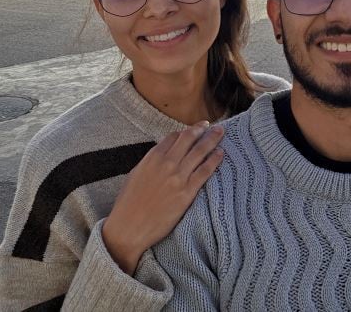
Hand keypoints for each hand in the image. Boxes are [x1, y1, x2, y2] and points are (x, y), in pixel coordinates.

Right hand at [102, 121, 224, 274]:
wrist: (129, 227)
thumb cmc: (129, 203)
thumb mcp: (136, 174)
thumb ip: (151, 162)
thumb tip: (163, 155)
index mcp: (152, 157)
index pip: (174, 137)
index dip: (186, 131)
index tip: (195, 129)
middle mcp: (166, 163)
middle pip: (189, 138)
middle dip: (202, 128)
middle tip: (212, 125)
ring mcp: (178, 177)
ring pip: (200, 151)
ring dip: (212, 139)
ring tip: (221, 132)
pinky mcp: (187, 193)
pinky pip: (205, 171)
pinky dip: (214, 160)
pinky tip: (221, 153)